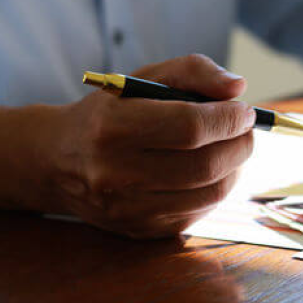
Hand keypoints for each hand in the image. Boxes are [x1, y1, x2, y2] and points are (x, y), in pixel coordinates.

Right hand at [50, 54, 255, 238]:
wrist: (58, 160)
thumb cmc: (110, 111)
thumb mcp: (142, 78)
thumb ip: (193, 71)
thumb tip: (238, 88)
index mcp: (112, 128)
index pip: (188, 127)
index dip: (227, 119)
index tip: (243, 110)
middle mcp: (116, 173)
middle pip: (204, 164)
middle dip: (239, 144)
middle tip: (245, 129)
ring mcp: (128, 209)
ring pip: (209, 194)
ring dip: (234, 168)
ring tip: (231, 147)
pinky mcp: (140, 231)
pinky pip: (198, 213)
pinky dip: (216, 189)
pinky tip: (210, 170)